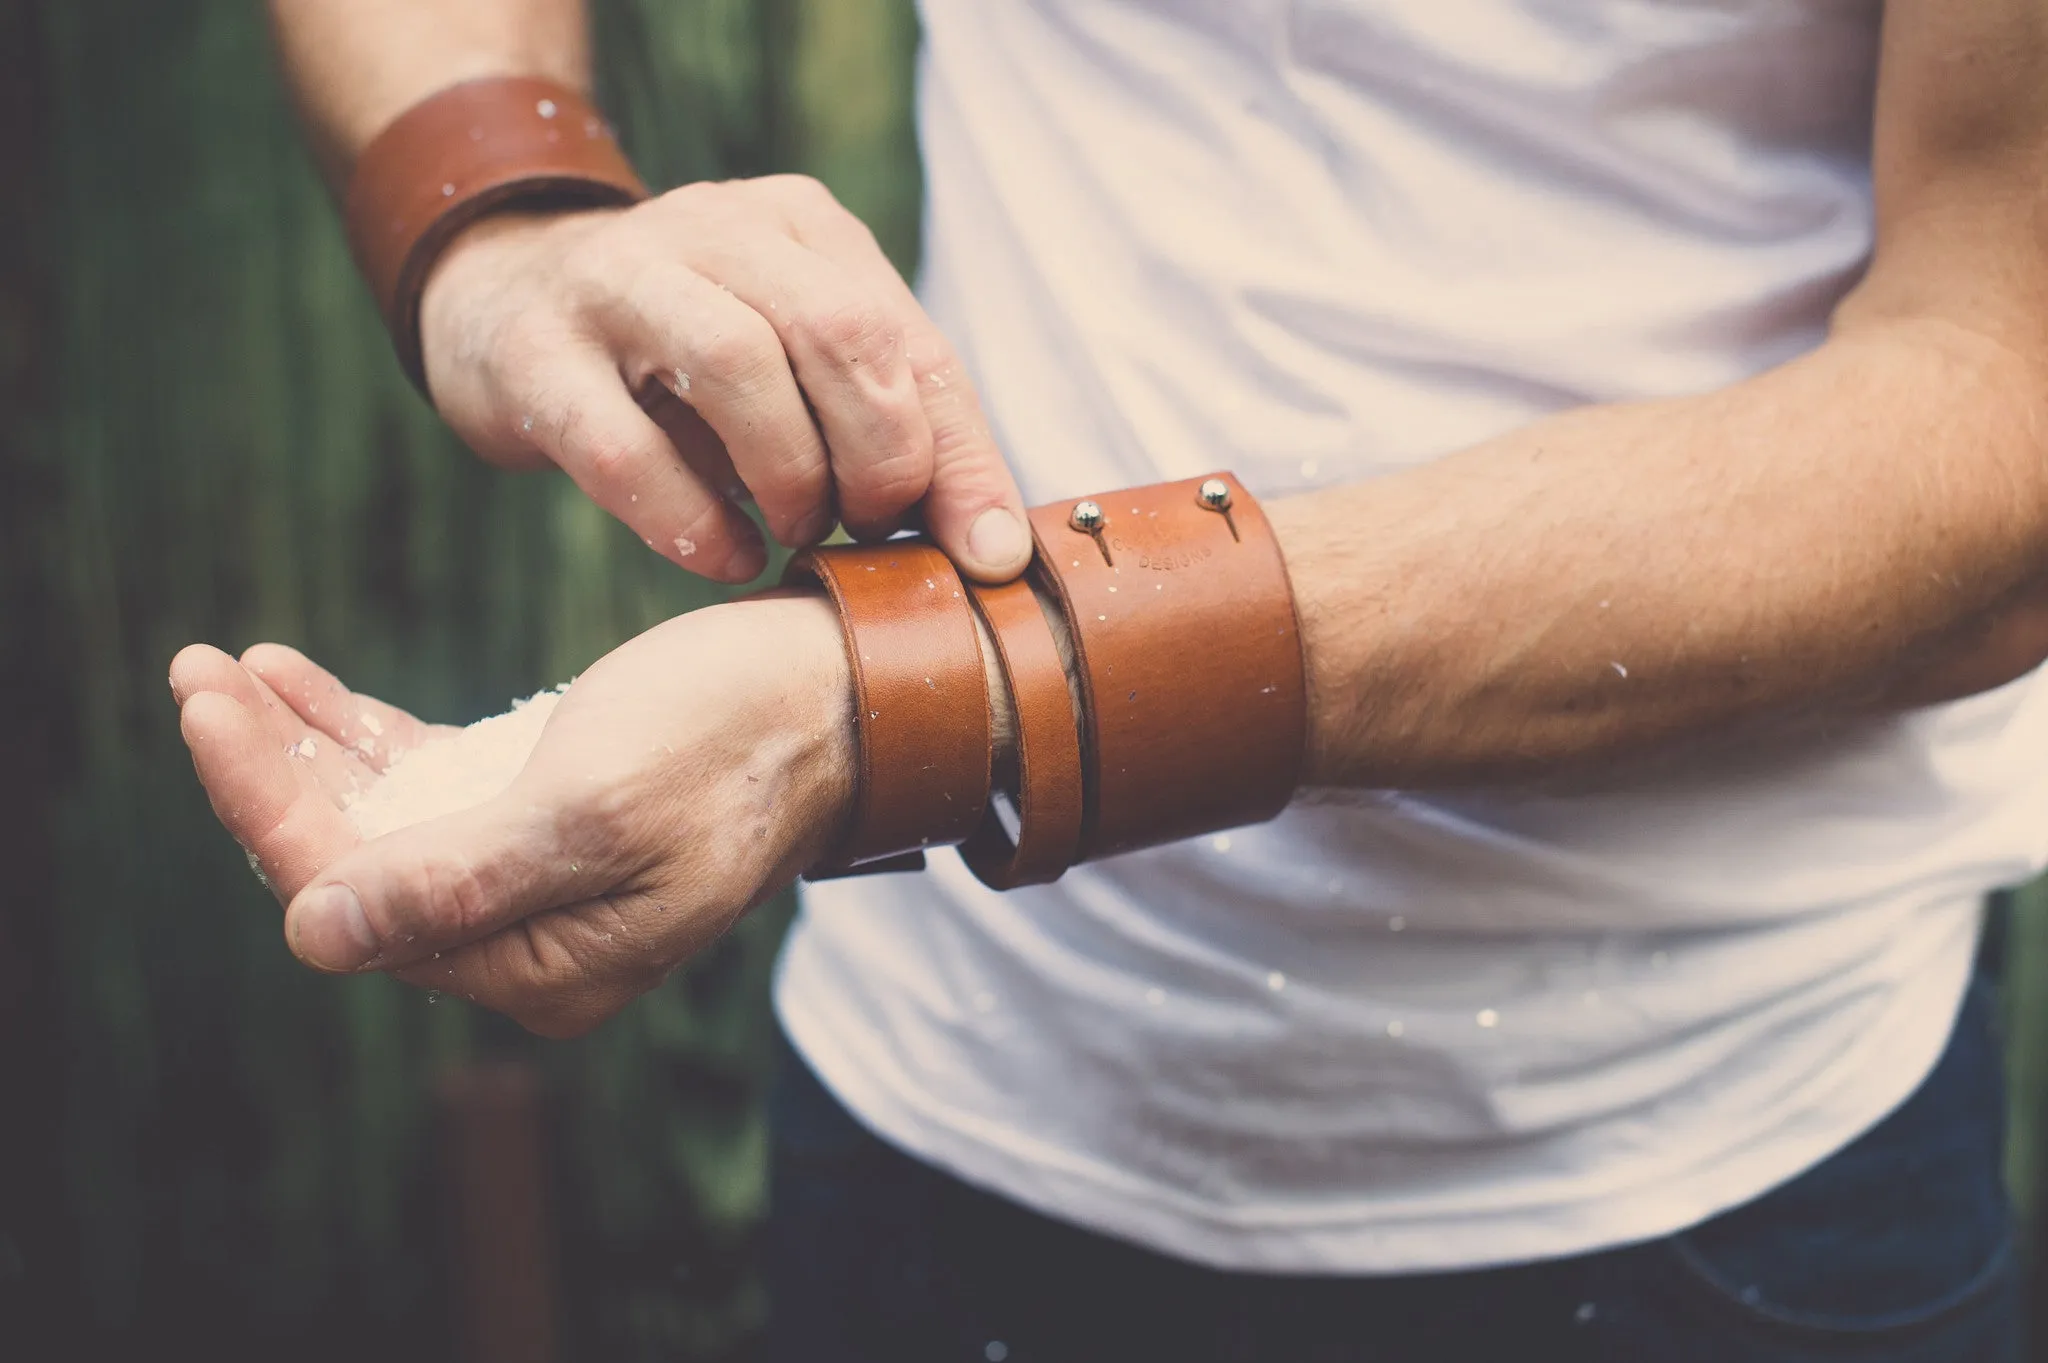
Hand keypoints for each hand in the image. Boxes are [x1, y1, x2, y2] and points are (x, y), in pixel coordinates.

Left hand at [168, 594, 854, 1036]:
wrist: (842, 692)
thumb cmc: (737, 735)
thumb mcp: (599, 806)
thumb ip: (459, 881)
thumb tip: (313, 937)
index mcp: (542, 967)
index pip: (361, 905)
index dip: (270, 808)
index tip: (205, 707)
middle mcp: (528, 943)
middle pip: (353, 868)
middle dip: (269, 773)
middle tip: (198, 671)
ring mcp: (533, 881)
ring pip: (378, 824)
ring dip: (300, 749)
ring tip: (231, 667)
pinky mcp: (542, 817)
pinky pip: (424, 790)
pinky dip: (359, 738)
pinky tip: (300, 679)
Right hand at [418, 174, 1031, 583]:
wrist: (498, 302)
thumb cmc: (682, 360)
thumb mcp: (795, 367)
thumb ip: (895, 431)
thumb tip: (995, 550)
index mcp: (799, 226)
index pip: (909, 339)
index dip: (959, 457)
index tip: (983, 553)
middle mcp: (710, 228)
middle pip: (838, 331)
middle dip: (878, 456)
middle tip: (864, 527)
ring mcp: (612, 282)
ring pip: (735, 362)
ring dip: (789, 476)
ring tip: (796, 532)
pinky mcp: (531, 355)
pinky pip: (624, 449)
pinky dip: (690, 521)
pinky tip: (725, 555)